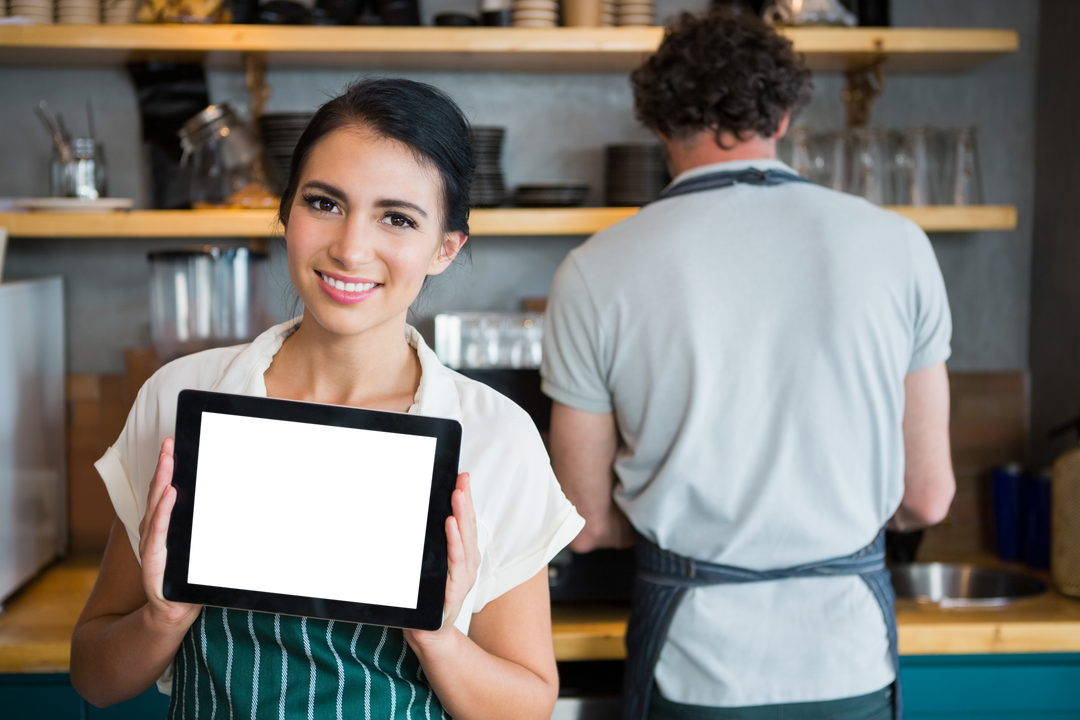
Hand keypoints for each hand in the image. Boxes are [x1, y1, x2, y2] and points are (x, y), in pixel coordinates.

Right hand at [137, 437, 200, 629]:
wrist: (174, 613)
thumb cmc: (189, 581)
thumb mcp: (199, 549)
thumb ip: (204, 528)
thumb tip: (236, 505)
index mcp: (164, 528)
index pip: (165, 492)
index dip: (166, 468)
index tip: (171, 445)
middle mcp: (155, 532)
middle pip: (158, 493)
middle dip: (163, 466)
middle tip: (168, 443)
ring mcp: (152, 545)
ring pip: (157, 507)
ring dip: (162, 482)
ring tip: (167, 460)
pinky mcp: (154, 560)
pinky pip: (159, 532)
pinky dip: (164, 512)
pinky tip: (170, 494)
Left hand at [405, 472, 478, 648]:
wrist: (428, 633)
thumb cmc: (428, 599)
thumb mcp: (430, 567)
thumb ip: (433, 546)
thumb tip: (426, 520)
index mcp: (464, 556)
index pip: (466, 522)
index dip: (466, 499)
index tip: (462, 476)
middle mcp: (468, 564)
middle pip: (468, 526)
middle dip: (465, 500)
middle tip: (462, 478)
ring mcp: (464, 577)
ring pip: (464, 539)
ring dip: (461, 514)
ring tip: (458, 494)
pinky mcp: (455, 589)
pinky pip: (455, 561)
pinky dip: (454, 541)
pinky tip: (450, 525)